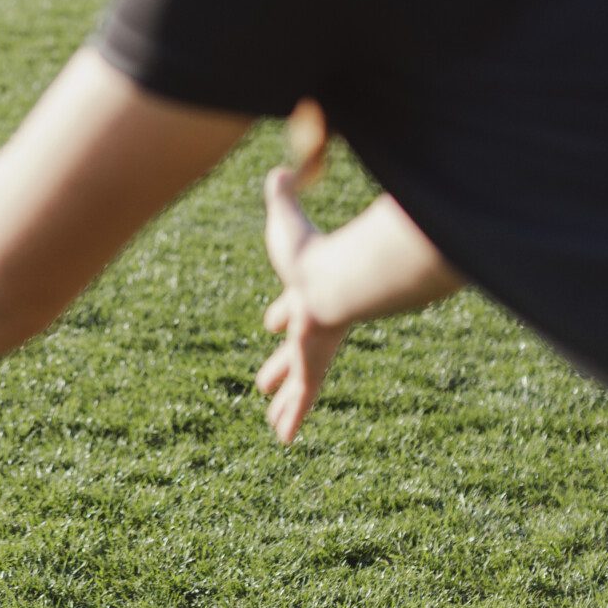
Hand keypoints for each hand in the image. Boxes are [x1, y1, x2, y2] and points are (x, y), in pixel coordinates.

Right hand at [254, 166, 350, 443]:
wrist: (341, 280)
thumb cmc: (311, 250)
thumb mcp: (284, 218)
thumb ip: (282, 195)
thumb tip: (281, 168)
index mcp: (308, 292)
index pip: (292, 306)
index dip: (281, 313)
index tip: (271, 322)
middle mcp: (314, 324)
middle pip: (294, 351)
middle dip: (281, 367)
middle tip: (267, 383)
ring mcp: (315, 348)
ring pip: (299, 382)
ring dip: (287, 404)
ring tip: (277, 429)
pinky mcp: (314, 365)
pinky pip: (303, 397)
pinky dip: (292, 418)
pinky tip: (285, 439)